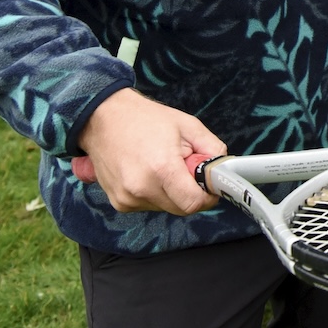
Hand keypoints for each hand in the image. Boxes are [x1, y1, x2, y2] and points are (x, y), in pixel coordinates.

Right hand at [75, 88, 225, 213]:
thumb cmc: (146, 119)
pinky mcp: (119, 203)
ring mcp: (127, 198)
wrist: (103, 119)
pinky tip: (148, 172)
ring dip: (172, 192)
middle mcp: (141, 189)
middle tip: (186, 168)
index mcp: (161, 169)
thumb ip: (212, 149)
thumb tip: (224, 170)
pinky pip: (149, 205)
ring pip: (166, 207)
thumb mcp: (189, 126)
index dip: (207, 196)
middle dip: (190, 192)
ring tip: (163, 165)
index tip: (210, 185)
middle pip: (181, 208)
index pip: (193, 203)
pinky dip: (155, 193)